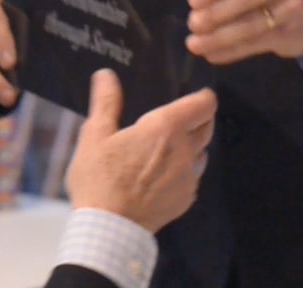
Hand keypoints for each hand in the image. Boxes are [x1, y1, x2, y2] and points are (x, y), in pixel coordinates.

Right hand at [65, 70, 216, 232]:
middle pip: (208, 126)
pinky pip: (194, 177)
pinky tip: (165, 174)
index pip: (204, 104)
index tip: (196, 94)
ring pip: (203, 153)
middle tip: (182, 116)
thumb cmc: (100, 178)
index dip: (203, 96)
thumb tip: (106, 74)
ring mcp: (189, 177)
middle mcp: (185, 150)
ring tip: (171, 146)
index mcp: (166, 128)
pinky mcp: (186, 199)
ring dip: (194, 145)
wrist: (109, 229)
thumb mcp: (95, 135)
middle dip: (200, 117)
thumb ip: (106, 102)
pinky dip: (186, 170)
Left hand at [185, 0, 302, 64]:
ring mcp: (292, 6)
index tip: (193, 1)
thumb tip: (198, 2)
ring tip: (195, 44)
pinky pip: (255, 44)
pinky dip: (231, 51)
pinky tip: (212, 55)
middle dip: (216, 13)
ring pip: (250, 24)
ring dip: (219, 37)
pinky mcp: (291, 33)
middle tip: (193, 24)